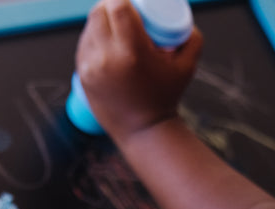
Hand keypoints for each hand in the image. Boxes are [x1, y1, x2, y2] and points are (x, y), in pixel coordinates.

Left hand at [75, 0, 202, 142]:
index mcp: (132, 51)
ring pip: (89, 28)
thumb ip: (191, 37)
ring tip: (114, 25)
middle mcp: (107, 58)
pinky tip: (103, 38)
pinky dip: (92, 37)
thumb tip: (185, 20)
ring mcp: (91, 68)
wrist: (142, 131)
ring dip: (100, 20)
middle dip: (110, 5)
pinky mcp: (83, 76)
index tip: (131, 2)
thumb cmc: (166, 98)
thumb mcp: (187, 66)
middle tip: (122, 9)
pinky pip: (83, 45)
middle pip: (99, 12)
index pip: (117, 5)